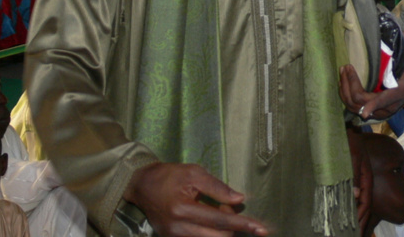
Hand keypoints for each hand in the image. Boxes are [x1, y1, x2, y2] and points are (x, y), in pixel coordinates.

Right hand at [123, 162, 270, 236]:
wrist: (142, 186)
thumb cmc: (170, 175)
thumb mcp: (194, 173)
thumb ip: (218, 188)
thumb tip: (240, 200)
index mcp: (183, 209)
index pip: (220, 221)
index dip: (243, 225)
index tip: (262, 229)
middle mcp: (178, 229)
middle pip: (219, 236)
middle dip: (232, 225)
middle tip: (227, 207)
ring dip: (222, 229)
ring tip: (217, 211)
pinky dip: (211, 231)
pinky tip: (210, 220)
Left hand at [339, 33, 403, 119]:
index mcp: (399, 92)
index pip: (384, 101)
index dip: (374, 106)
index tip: (364, 112)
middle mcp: (388, 106)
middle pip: (362, 102)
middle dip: (351, 84)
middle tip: (346, 66)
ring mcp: (378, 110)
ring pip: (355, 106)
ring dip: (345, 89)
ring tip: (343, 71)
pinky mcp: (371, 110)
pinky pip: (354, 106)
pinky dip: (346, 95)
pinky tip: (343, 82)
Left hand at [346, 128, 372, 232]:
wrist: (338, 127)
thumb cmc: (346, 139)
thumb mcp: (351, 156)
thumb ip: (354, 175)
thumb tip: (357, 196)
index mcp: (365, 177)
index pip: (365, 202)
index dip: (361, 218)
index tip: (356, 231)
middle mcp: (360, 180)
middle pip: (362, 204)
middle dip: (358, 221)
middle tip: (353, 234)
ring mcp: (352, 178)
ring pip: (354, 201)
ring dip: (351, 215)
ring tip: (344, 228)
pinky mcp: (344, 176)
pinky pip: (345, 194)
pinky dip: (344, 206)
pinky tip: (339, 212)